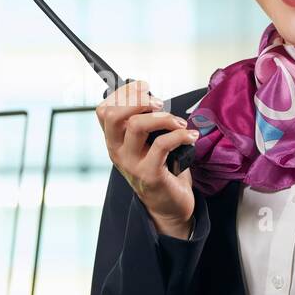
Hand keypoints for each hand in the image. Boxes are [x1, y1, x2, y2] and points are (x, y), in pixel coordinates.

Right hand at [96, 80, 198, 238]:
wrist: (169, 206)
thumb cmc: (162, 170)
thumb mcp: (148, 144)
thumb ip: (146, 123)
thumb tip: (156, 98)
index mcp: (114, 141)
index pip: (104, 110)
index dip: (124, 93)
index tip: (145, 88)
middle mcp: (118, 152)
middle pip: (114, 115)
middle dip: (139, 100)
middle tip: (160, 104)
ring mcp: (132, 164)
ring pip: (136, 126)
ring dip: (163, 117)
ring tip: (179, 122)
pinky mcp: (150, 174)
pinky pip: (162, 144)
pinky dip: (179, 134)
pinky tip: (190, 136)